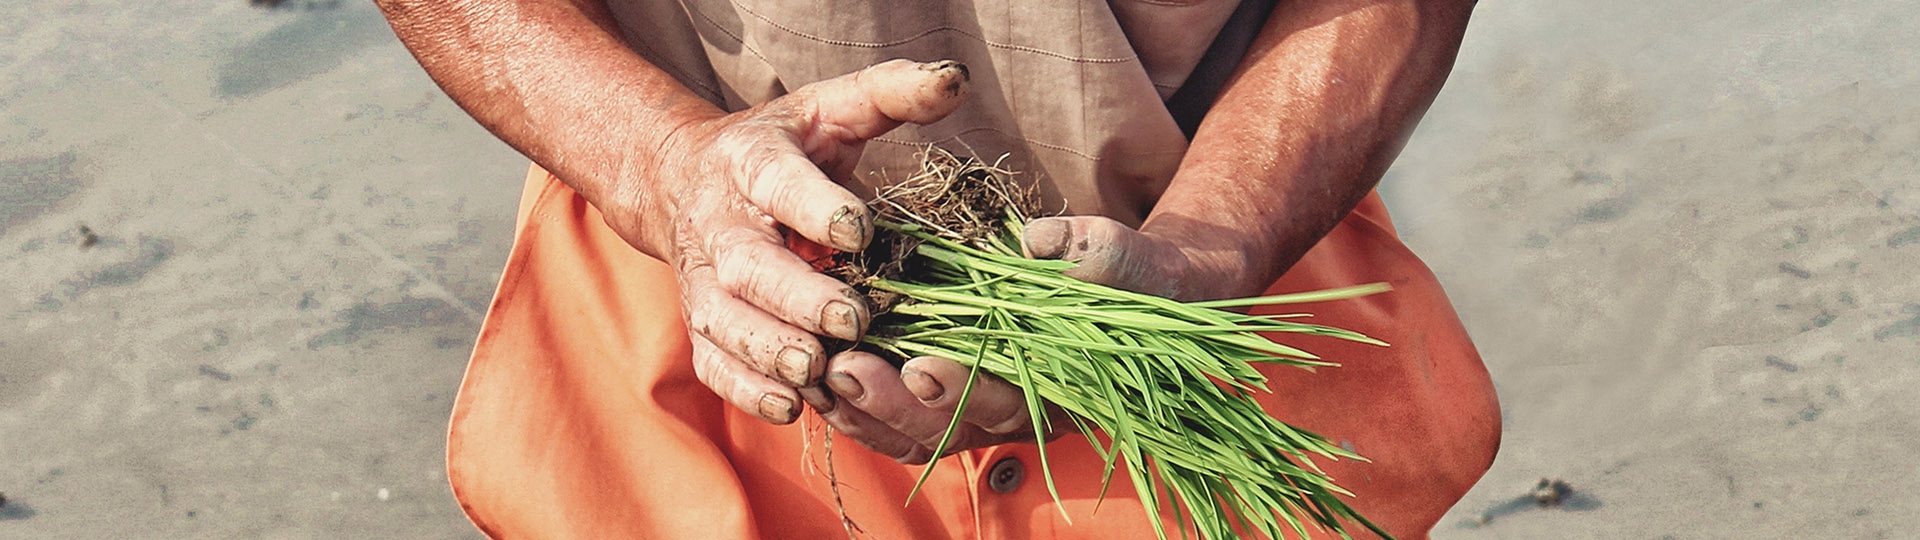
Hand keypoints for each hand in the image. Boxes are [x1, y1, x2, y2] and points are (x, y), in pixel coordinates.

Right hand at [597, 59, 971, 424]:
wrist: (684, 180)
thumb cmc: (783, 147)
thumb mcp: (832, 108)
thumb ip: (892, 93)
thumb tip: (955, 82)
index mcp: (750, 161)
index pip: (776, 181)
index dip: (814, 206)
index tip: (860, 229)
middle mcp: (719, 223)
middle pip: (746, 265)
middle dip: (795, 295)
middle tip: (850, 319)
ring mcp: (704, 281)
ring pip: (724, 321)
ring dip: (767, 349)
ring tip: (815, 369)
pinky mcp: (702, 326)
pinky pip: (713, 363)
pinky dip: (745, 389)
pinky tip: (789, 404)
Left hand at [809, 215, 1231, 462]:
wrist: (1139, 299)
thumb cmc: (1136, 280)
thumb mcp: (1129, 259)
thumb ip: (1096, 254)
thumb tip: (1036, 240)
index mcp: (1064, 390)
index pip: (1007, 401)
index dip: (964, 390)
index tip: (920, 367)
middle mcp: (1019, 413)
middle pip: (947, 427)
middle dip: (891, 403)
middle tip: (843, 371)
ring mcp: (983, 409)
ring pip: (914, 430)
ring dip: (863, 409)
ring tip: (819, 375)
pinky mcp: (956, 394)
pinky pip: (902, 417)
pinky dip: (862, 406)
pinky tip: (822, 381)